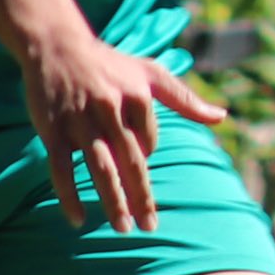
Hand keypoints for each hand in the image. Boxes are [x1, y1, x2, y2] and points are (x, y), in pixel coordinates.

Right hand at [20, 32, 228, 233]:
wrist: (56, 46)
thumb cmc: (110, 64)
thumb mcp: (152, 74)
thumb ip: (186, 99)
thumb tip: (222, 118)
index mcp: (138, 98)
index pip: (150, 143)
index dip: (146, 155)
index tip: (137, 162)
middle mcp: (110, 110)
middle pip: (132, 162)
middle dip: (142, 196)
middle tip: (151, 227)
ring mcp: (80, 122)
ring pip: (100, 169)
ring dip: (113, 201)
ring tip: (124, 228)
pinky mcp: (52, 131)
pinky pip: (61, 169)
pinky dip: (69, 195)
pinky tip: (78, 219)